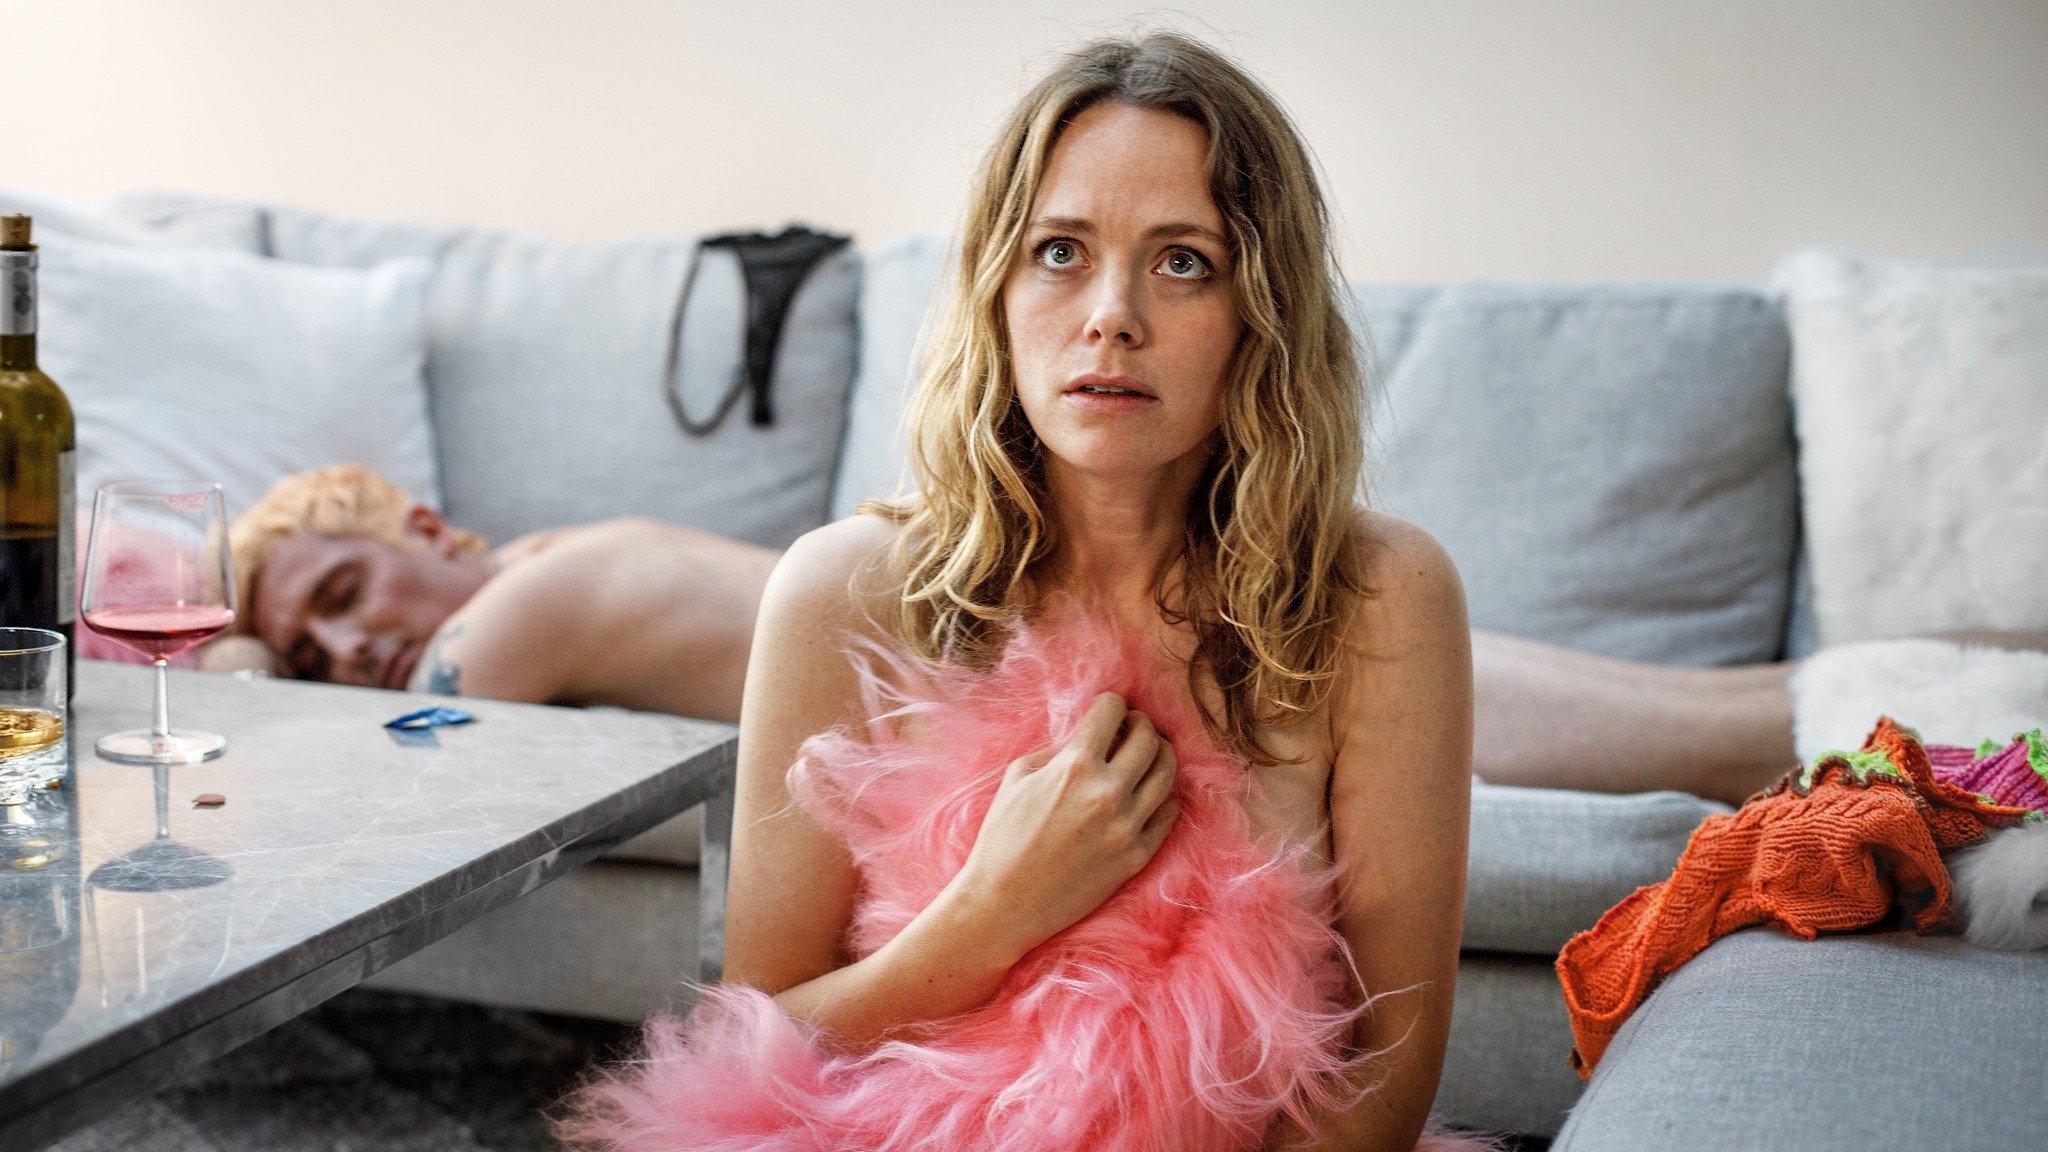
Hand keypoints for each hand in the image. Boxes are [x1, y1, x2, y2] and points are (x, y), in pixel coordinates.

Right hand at [946, 692, 1181, 961]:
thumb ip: (1060, 749)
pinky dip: (1164, 796)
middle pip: (1149, 738)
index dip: (1111, 705)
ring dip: (1160, 755)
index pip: (1113, 711)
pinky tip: (1149, 793)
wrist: (1004, 903)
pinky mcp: (1137, 856)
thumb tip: (1094, 735)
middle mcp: (1108, 793)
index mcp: (1075, 767)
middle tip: (1130, 729)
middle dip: (1140, 725)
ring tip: (1147, 755)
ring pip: (1167, 772)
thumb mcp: (1019, 776)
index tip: (1108, 710)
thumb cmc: (1003, 836)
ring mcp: (1127, 827)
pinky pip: (1169, 814)